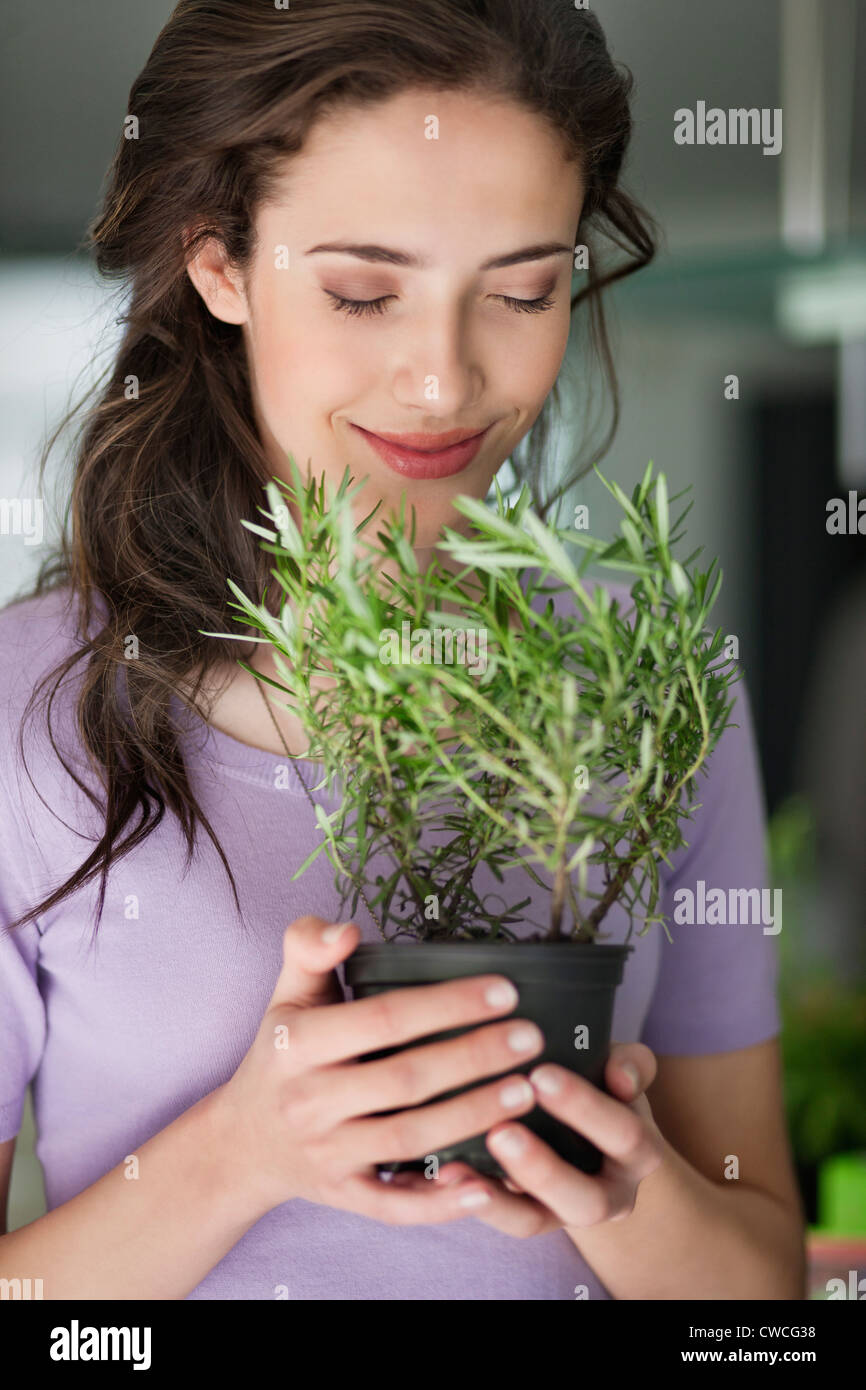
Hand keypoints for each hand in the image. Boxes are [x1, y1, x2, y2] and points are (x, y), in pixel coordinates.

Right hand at [210, 915, 546, 1224]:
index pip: (383, 1019)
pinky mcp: (341, 1196)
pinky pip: (394, 1206)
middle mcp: (309, 1100)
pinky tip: (486, 1185)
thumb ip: (308, 947)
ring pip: (410, 1139)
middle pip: (405, 1079)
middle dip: (475, 1057)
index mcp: (297, 1043)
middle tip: (530, 1038)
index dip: (447, 1004)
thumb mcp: (285, 995)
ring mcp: (326, 1154)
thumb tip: (347, 929)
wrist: (240, 1142)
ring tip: (526, 1090)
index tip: (505, 990)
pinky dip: (440, 1203)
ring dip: (473, 1116)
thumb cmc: (280, 1054)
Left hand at [387, 1043, 663, 1236]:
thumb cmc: (601, 1086)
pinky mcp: (528, 1221)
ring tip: (455, 1170)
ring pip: (533, 1222)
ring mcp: (565, 1215)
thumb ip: (630, 1065)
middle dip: (540, 1167)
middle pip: (584, 1197)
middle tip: (500, 1132)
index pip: (622, 1133)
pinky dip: (469, 1200)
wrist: (593, 1136)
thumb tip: (620, 1076)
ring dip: (496, 1198)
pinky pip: (498, 1220)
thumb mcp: (620, 1070)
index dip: (585, 1108)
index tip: (540, 1074)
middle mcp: (611, 1196)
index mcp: (639, 1152)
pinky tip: (439, 1175)